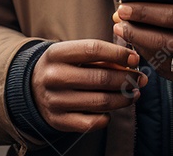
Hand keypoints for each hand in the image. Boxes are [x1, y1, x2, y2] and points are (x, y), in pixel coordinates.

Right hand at [31, 39, 147, 132]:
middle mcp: (53, 76)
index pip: (93, 49)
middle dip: (127, 79)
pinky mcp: (58, 120)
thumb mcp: (73, 54)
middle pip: (100, 78)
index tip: (135, 58)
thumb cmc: (62, 67)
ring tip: (134, 94)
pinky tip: (111, 110)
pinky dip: (107, 117)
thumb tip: (131, 64)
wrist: (32, 88)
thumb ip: (99, 57)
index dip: (118, 53)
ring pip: (100, 102)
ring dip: (123, 98)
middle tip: (140, 79)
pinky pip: (91, 123)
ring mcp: (54, 100)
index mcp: (56, 53)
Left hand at [112, 0, 172, 98]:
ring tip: (127, 35)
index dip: (144, 12)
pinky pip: (171, 75)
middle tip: (118, 23)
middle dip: (135, 30)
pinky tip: (144, 51)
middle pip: (162, 39)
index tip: (124, 7)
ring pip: (163, 59)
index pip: (171, 15)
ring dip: (140, 47)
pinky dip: (154, 62)